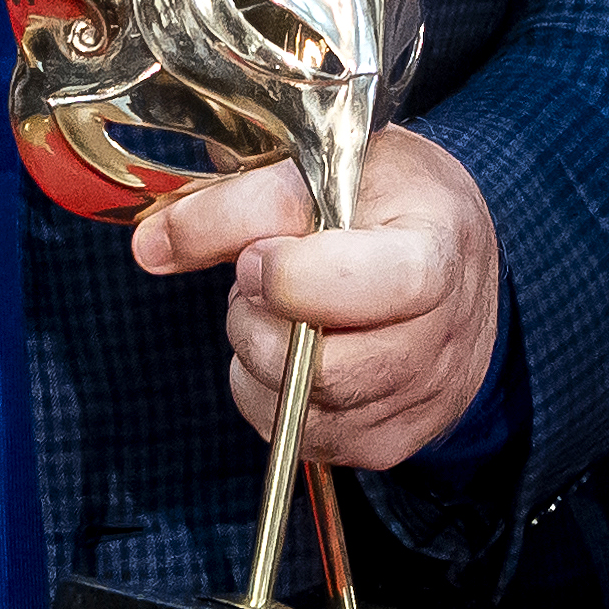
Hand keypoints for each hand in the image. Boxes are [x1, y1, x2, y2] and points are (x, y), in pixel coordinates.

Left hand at [126, 126, 504, 467]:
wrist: (456, 255)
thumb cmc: (390, 200)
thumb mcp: (326, 167)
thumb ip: (237, 204)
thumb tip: (152, 247)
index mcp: (440, 249)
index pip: (381, 284)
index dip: (298, 279)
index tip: (254, 258)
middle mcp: (446, 335)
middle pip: (329, 369)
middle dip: (258, 324)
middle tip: (252, 278)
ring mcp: (424, 398)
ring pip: (304, 414)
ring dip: (258, 361)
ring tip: (275, 311)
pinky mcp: (392, 440)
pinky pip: (305, 441)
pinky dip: (271, 397)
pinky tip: (290, 349)